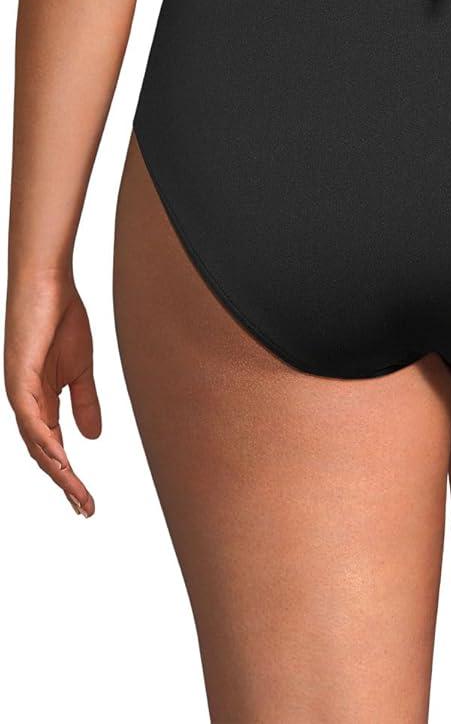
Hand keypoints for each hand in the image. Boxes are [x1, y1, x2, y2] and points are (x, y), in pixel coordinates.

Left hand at [4, 270, 100, 515]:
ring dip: (57, 470)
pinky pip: (30, 420)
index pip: (54, 447)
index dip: (70, 475)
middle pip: (44, 454)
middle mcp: (24, 403)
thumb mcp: (81, 368)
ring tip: (76, 493)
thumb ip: (84, 402)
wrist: (48, 282)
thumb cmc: (61, 317)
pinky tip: (60, 459)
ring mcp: (19, 393)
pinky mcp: (18, 379)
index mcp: (38, 401)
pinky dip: (45, 442)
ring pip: (35, 443)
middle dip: (65, 483)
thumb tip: (92, 438)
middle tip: (85, 508)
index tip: (88, 501)